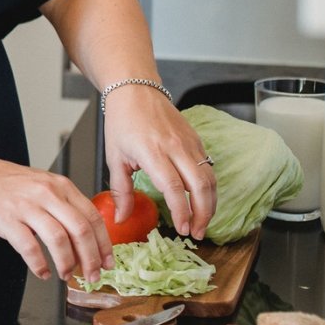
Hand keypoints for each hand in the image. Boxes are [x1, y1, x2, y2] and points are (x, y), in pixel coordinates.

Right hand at [0, 158, 111, 281]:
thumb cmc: (6, 184)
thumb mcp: (43, 185)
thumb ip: (63, 204)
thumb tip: (86, 236)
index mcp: (60, 186)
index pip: (93, 217)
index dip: (104, 244)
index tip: (107, 261)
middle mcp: (46, 193)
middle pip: (80, 230)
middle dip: (91, 259)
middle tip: (91, 275)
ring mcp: (26, 206)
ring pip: (58, 240)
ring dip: (66, 263)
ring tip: (65, 274)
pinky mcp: (7, 219)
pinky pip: (29, 247)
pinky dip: (39, 264)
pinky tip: (42, 271)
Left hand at [102, 86, 216, 238]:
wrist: (135, 91)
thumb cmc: (122, 122)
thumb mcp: (114, 158)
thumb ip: (120, 191)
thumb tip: (121, 218)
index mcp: (152, 151)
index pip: (174, 187)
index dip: (181, 211)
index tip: (182, 229)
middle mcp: (175, 147)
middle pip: (200, 185)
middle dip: (203, 214)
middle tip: (196, 233)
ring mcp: (189, 142)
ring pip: (210, 178)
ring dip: (210, 204)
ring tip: (201, 223)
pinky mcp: (197, 140)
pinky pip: (209, 168)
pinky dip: (209, 188)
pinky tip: (202, 202)